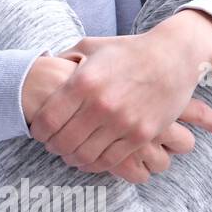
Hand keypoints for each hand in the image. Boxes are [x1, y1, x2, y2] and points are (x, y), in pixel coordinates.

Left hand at [27, 17, 211, 178]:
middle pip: (63, 142)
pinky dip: (95, 164)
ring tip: (70, 154)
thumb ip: (64, 58)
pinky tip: (90, 159)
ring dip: (72, 159)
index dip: (38, 132)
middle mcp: (100, 104)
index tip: (38, 133)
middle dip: (53, 148)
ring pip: (85, 155)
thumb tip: (43, 67)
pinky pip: (110, 160)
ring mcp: (122, 121)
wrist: (172, 55)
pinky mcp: (141, 133)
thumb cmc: (127, 50)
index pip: (47, 120)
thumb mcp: (91, 46)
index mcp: (83, 82)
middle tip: (52, 146)